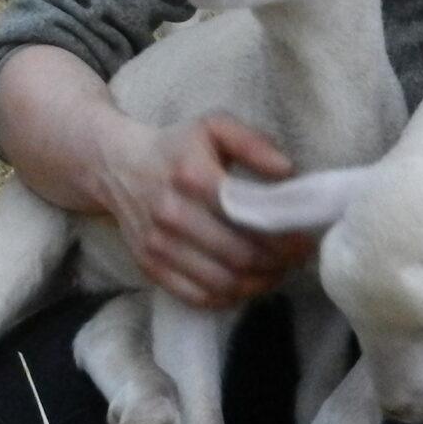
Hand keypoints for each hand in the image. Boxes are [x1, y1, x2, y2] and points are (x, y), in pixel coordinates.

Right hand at [100, 112, 315, 309]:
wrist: (117, 166)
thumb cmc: (176, 147)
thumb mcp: (214, 127)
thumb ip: (253, 142)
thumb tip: (286, 172)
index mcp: (192, 177)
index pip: (248, 220)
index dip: (284, 237)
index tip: (306, 239)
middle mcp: (172, 214)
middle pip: (239, 256)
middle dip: (278, 263)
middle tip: (297, 258)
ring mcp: (158, 245)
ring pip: (222, 283)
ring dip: (258, 283)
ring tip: (277, 271)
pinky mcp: (150, 266)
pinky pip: (198, 296)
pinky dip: (229, 296)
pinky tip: (246, 282)